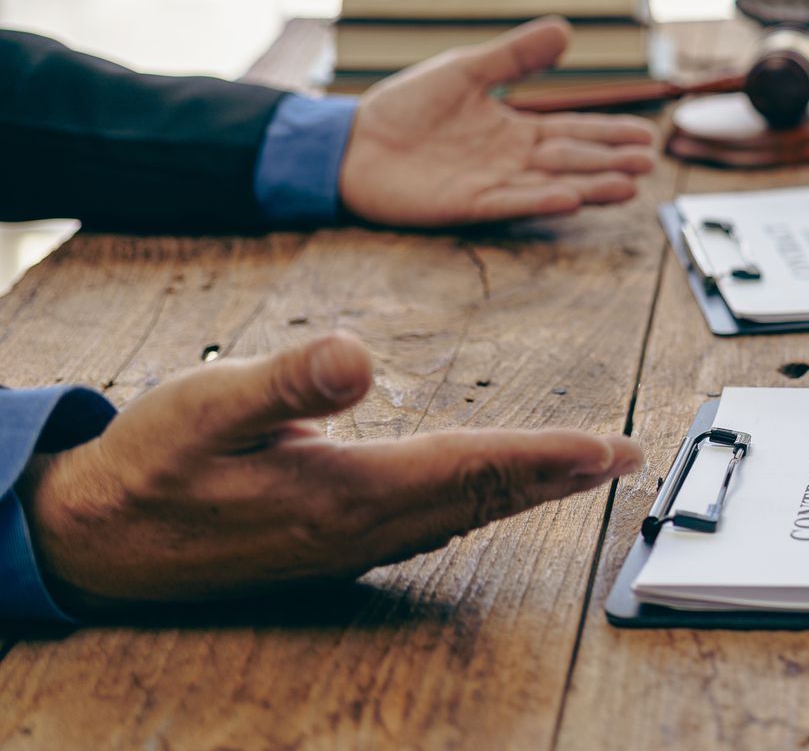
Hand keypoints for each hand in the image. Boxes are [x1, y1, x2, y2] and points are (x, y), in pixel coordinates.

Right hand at [16, 331, 641, 608]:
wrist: (93, 541)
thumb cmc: (147, 468)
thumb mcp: (204, 407)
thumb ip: (286, 381)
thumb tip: (357, 355)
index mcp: (343, 496)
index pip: (470, 470)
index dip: (545, 457)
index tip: (609, 448)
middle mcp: (359, 530)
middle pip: (481, 497)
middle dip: (557, 476)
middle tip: (625, 457)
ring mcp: (346, 543)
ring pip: (459, 514)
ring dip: (524, 490)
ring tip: (581, 469)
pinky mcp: (330, 540)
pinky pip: (427, 522)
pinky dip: (474, 500)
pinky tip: (488, 490)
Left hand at [340, 18, 656, 226]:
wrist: (351, 142)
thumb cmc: (404, 108)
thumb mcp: (466, 70)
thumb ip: (515, 56)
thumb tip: (566, 28)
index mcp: (513, 129)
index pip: (573, 131)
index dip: (609, 133)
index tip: (646, 134)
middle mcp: (510, 159)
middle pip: (572, 160)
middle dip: (611, 161)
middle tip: (650, 162)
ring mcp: (491, 183)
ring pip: (552, 184)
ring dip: (591, 186)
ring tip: (629, 186)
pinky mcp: (465, 204)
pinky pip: (510, 202)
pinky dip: (541, 201)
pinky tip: (571, 198)